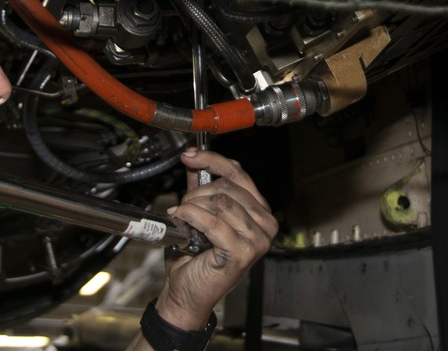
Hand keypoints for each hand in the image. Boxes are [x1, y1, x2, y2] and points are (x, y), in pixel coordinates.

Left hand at [156, 148, 277, 329]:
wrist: (186, 292)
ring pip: (220, 202)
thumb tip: (193, 156)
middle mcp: (265, 223)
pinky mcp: (243, 252)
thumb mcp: (198, 212)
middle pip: (228, 186)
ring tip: (183, 218)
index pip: (239, 174)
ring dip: (193, 205)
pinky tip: (183, 218)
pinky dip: (192, 216)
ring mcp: (257, 239)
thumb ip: (199, 185)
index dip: (213, 160)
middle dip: (198, 191)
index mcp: (259, 211)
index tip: (190, 155)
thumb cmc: (194, 257)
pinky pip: (213, 221)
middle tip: (183, 204)